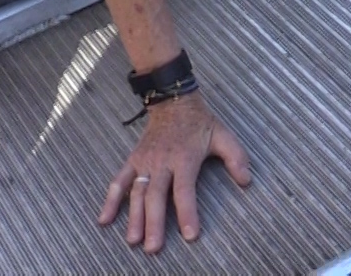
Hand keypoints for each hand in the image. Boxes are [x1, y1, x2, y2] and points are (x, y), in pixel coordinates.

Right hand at [98, 93, 252, 251]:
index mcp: (184, 158)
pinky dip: (110, 200)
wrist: (173, 102)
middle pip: (156, 196)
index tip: (190, 234)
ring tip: (132, 240)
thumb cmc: (200, 123)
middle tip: (153, 247)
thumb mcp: (223, 136)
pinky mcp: (133, 160)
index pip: (185, 190)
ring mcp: (145, 162)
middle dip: (154, 223)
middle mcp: (162, 162)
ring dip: (133, 217)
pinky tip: (104, 219)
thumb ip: (236, 157)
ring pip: (137, 193)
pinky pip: (119, 181)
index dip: (187, 213)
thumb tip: (247, 181)